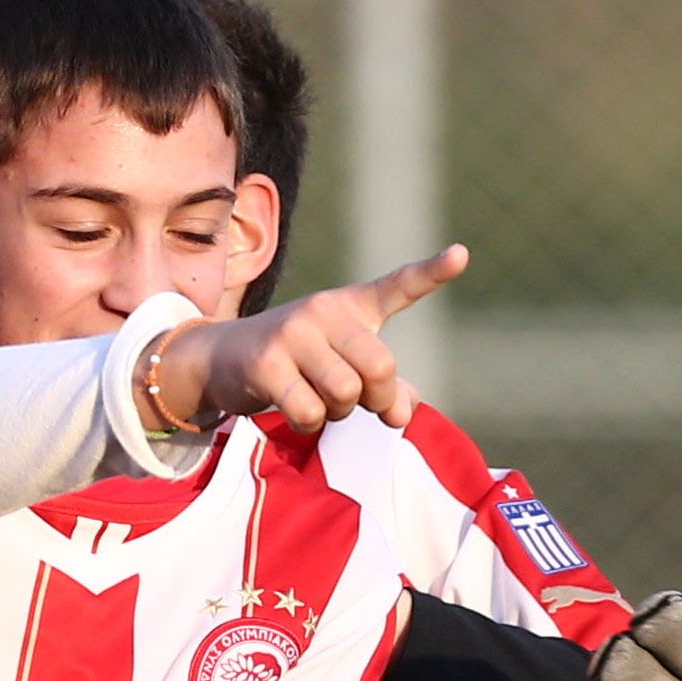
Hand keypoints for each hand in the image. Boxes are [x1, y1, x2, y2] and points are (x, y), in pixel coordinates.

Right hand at [150, 246, 467, 433]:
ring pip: (345, 395)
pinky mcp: (266, 364)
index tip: (462, 256)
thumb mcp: (341, 364)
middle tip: (359, 404)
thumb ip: (383, 387)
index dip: (432, 272)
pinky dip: (307, 424)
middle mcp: (324, 311)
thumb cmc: (295, 363)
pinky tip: (291, 408)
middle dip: (376, 399)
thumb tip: (404, 414)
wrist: (220, 359)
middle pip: (380, 369)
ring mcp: (293, 334)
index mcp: (350, 306)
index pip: (397, 287)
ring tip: (315, 400)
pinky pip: (309, 412)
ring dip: (337, 414)